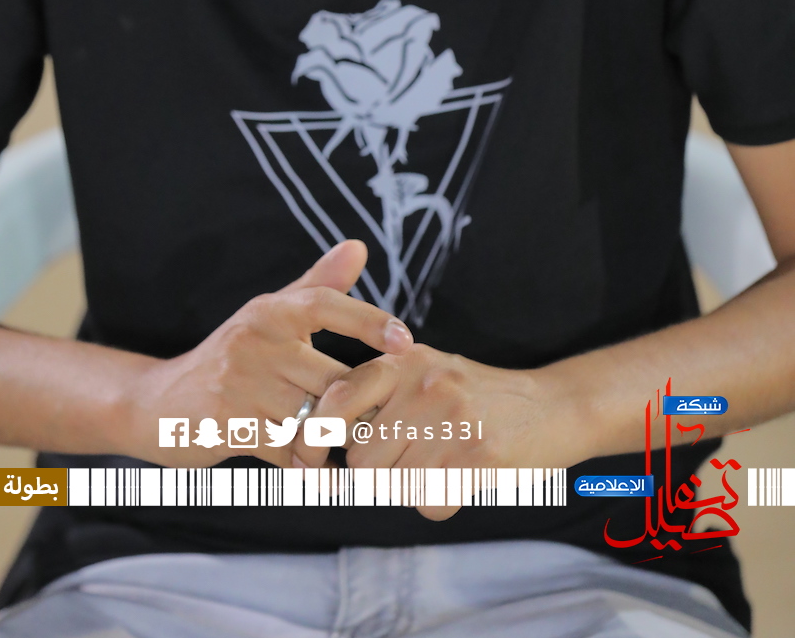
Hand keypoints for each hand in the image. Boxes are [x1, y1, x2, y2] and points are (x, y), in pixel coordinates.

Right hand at [122, 240, 412, 464]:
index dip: (369, 321)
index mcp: (270, 311)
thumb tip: (359, 246)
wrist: (157, 402)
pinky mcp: (229, 424)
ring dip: (334, 442)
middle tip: (376, 425)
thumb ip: (317, 285)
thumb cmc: (230, 358)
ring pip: (313, 419)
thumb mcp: (268, 316)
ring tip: (347, 452)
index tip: (405, 342)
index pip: (325, 304)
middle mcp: (254, 339)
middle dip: (356, 408)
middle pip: (331, 379)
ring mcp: (239, 383)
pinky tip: (315, 473)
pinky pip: (288, 451)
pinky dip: (309, 467)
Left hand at [298, 343, 582, 516]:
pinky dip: (439, 503)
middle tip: (402, 462)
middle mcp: (425, 385)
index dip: (318, 435)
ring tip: (435, 467)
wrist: (552, 406)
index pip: (340, 398)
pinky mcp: (479, 455)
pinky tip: (459, 479)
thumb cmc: (478, 396)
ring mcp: (453, 420)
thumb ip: (381, 393)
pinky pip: (430, 502)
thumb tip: (323, 435)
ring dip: (408, 489)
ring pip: (393, 486)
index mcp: (406, 361)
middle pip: (361, 459)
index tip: (311, 458)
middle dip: (374, 472)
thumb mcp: (428, 372)